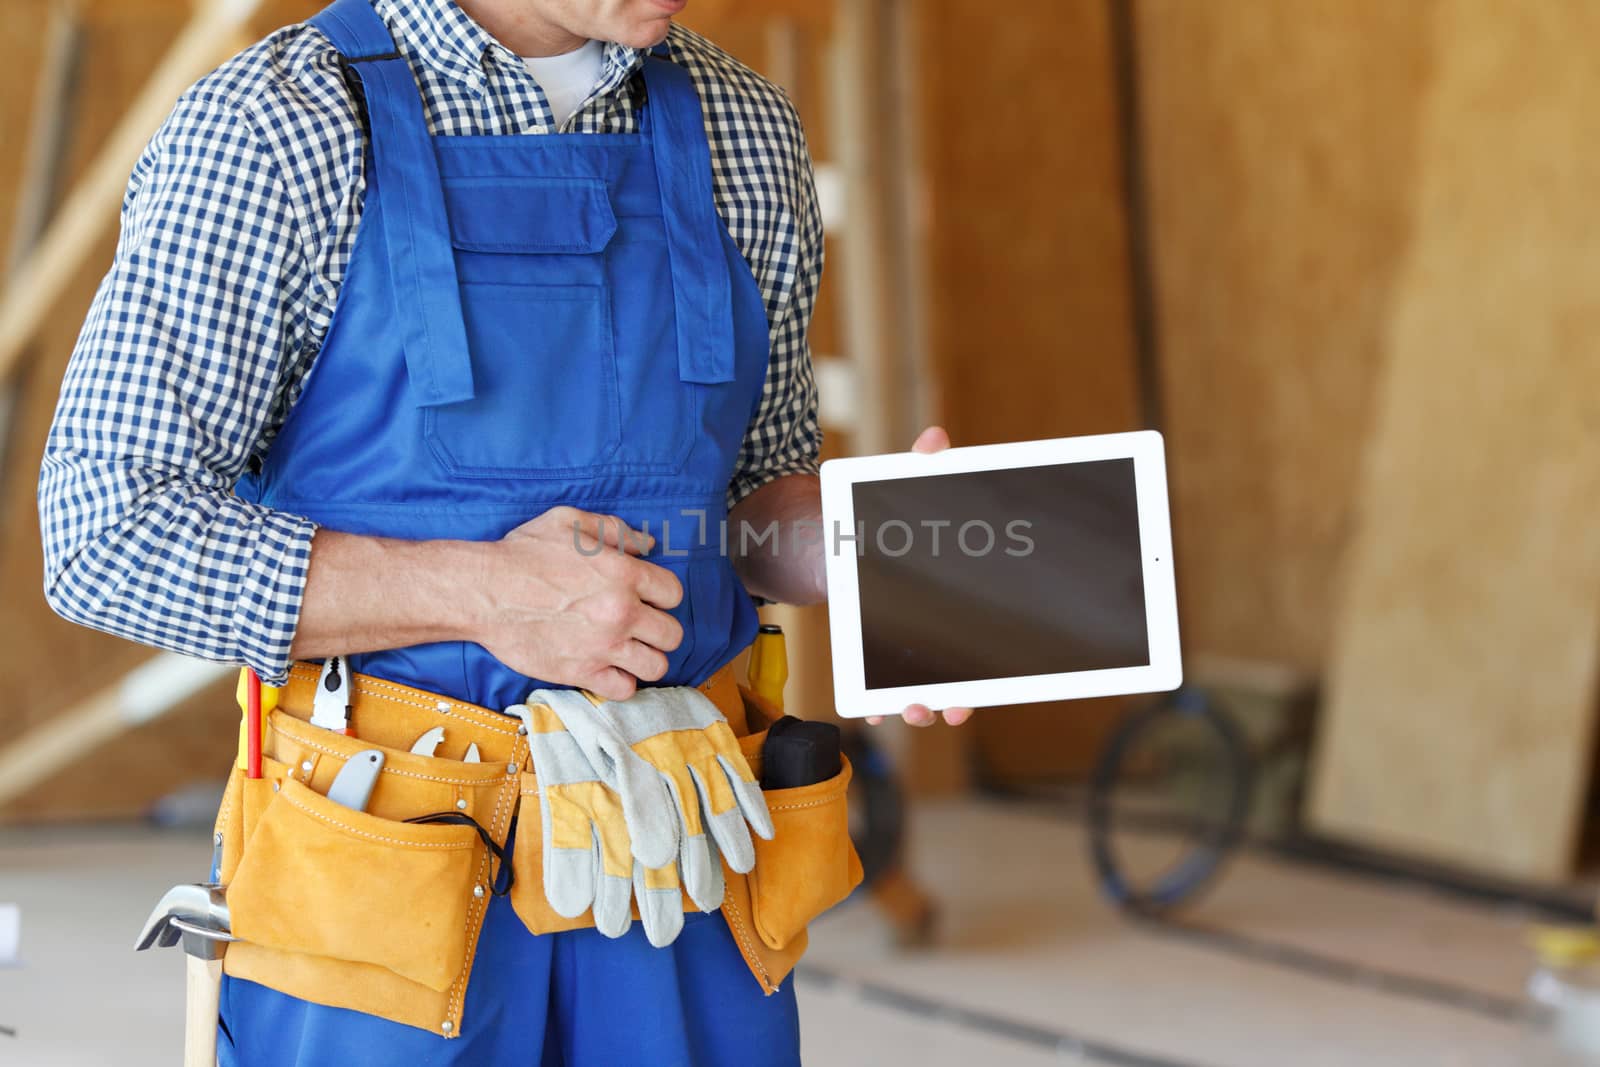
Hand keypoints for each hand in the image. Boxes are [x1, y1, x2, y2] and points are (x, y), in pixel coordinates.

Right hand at [475, 506, 683, 701]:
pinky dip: (621, 682)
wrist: (483, 592)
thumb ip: (615, 529)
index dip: (662, 595)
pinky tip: (609, 668)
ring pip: (656, 666)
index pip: (673, 593)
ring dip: (646, 658)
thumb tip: (646, 545)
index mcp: (624, 574)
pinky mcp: (581, 673)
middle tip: (640, 627)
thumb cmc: (523, 553)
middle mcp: (621, 612)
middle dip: (659, 629)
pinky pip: (624, 690)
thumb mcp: (569, 522)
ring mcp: (603, 646)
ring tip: (629, 651)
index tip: (647, 598)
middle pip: (672, 634)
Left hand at [866, 426, 975, 728]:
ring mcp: (903, 643)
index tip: (975, 692)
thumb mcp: (901, 487)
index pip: (984, 641)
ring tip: (915, 712)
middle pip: (959, 676)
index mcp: (956, 594)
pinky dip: (878, 702)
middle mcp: (937, 627)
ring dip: (921, 706)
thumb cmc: (879, 514)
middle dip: (956, 700)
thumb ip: (922, 465)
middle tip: (949, 710)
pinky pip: (878, 685)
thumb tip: (935, 438)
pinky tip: (874, 712)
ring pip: (921, 687)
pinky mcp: (870, 648)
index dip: (986, 670)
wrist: (829, 529)